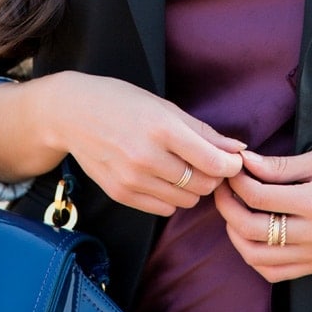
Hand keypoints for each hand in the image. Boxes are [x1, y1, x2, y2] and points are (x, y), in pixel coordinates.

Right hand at [51, 73, 245, 216]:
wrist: (72, 114)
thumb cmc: (122, 102)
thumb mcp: (164, 107)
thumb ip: (203, 132)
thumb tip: (238, 149)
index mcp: (162, 129)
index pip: (212, 162)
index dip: (231, 165)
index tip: (233, 160)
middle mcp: (146, 158)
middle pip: (202, 184)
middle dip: (213, 176)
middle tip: (208, 163)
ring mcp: (132, 179)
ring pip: (186, 200)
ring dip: (193, 188)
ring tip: (183, 168)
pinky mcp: (121, 194)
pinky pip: (164, 209)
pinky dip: (172, 197)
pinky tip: (164, 177)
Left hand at [213, 148, 311, 281]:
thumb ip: (281, 166)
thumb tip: (245, 161)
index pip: (258, 197)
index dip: (237, 181)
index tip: (232, 167)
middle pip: (251, 230)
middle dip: (227, 207)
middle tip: (224, 188)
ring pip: (257, 257)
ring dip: (236, 234)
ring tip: (235, 211)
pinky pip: (275, 273)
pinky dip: (255, 257)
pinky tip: (252, 234)